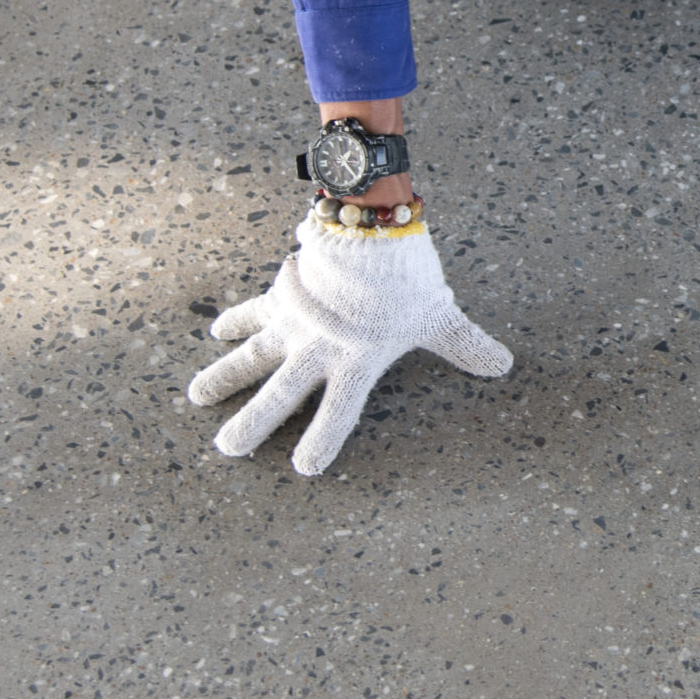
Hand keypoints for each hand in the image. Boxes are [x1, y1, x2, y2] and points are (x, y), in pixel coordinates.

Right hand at [187, 206, 510, 475]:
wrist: (369, 229)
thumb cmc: (407, 277)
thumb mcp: (438, 316)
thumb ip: (465, 344)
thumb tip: (504, 365)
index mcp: (356, 363)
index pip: (338, 415)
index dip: (322, 442)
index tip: (304, 469)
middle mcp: (319, 350)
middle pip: (280, 396)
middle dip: (253, 423)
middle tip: (226, 448)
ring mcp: (296, 323)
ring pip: (253, 357)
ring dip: (225, 376)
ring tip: (196, 398)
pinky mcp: (284, 294)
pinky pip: (255, 311)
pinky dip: (236, 320)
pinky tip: (217, 330)